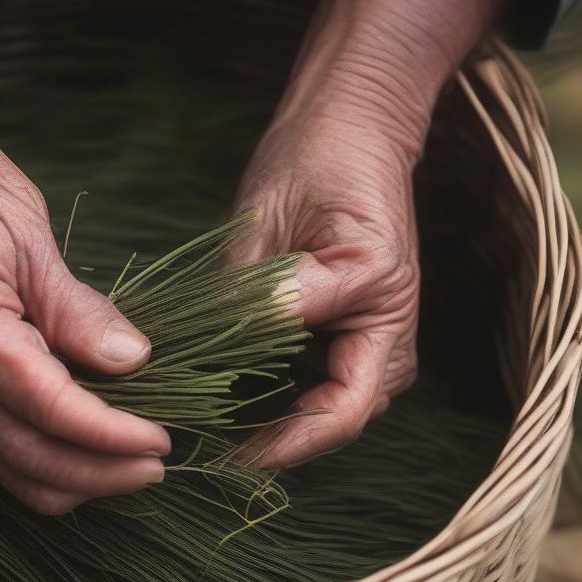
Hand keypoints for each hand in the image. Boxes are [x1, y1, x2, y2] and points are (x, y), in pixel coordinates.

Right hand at [0, 98, 170, 513]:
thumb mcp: (25, 230)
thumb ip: (74, 308)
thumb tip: (131, 360)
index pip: (48, 410)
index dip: (109, 436)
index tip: (159, 443)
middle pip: (24, 458)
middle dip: (96, 474)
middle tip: (155, 467)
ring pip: (0, 464)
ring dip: (67, 477)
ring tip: (125, 465)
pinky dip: (35, 455)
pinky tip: (78, 442)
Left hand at [232, 0, 516, 467]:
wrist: (346, 126)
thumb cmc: (320, 161)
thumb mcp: (284, 222)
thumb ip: (265, 293)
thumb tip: (231, 351)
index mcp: (383, 312)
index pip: (340, 412)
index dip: (285, 444)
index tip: (228, 455)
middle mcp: (382, 341)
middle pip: (327, 421)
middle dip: (268, 440)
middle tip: (197, 441)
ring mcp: (362, 341)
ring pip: (309, 408)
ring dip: (260, 422)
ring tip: (198, 421)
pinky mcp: (336, 335)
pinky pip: (299, 384)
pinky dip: (260, 395)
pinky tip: (214, 393)